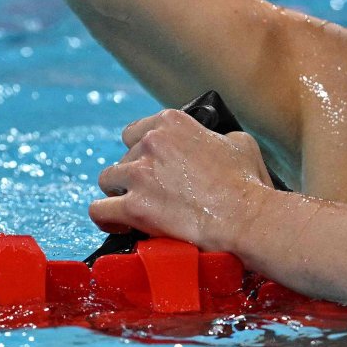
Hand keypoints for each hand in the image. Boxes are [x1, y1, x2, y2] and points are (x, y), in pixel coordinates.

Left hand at [89, 108, 273, 252]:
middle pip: (123, 157)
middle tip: (152, 193)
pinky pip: (99, 210)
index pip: (136, 131)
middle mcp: (150, 143)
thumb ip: (214, 137)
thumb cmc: (247, 183)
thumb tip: (212, 143)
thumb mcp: (238, 142)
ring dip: (118, 193)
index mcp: (172, 123)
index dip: (142, 151)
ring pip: (107, 180)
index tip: (152, 166)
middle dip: (135, 175)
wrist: (246, 218)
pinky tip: (118, 224)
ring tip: (134, 208)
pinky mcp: (134, 207)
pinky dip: (106, 218)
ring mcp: (140, 174)